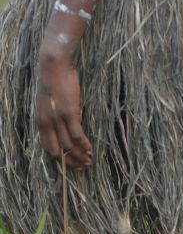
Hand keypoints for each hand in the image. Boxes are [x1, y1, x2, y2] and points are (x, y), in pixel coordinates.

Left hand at [37, 52, 91, 169]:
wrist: (54, 66)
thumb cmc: (52, 80)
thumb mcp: (47, 101)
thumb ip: (51, 114)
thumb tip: (59, 123)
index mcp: (41, 122)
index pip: (47, 148)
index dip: (59, 159)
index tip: (70, 163)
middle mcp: (47, 125)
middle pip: (58, 151)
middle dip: (70, 162)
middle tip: (82, 167)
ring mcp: (58, 120)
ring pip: (68, 146)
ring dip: (79, 156)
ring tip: (89, 161)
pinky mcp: (69, 113)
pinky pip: (77, 135)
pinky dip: (84, 145)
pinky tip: (91, 149)